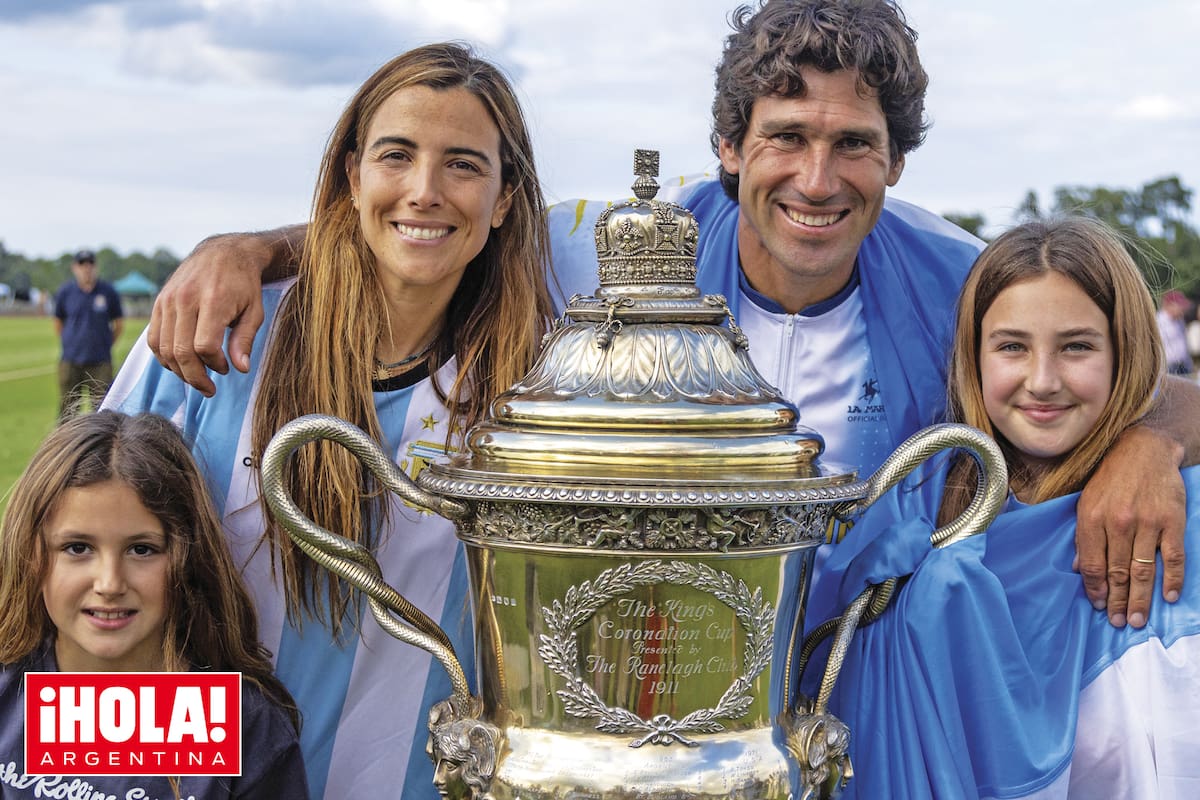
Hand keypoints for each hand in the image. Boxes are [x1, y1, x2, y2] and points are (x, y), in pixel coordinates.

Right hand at [149, 233, 268, 395]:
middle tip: (209, 388)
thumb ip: (245, 340)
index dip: (215, 365)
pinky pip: (154, 338)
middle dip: (195, 377)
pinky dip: (164, 357)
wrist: (222, 253)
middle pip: (181, 352)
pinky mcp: (159, 302)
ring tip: (196, 378)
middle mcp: (185, 299)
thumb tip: (240, 369)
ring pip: (164, 349)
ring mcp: (168, 300)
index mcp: (212, 300)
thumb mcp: (255, 311)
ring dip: (178, 371)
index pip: (204, 346)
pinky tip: (180, 363)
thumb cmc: (244, 285)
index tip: (226, 368)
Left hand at [1075, 425, 1185, 627]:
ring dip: (1139, 598)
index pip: (1092, 564)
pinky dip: (1172, 579)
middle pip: (1117, 572)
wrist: (1143, 449)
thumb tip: (1078, 568)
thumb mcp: (1086, 502)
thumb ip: (1083, 536)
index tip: (1098, 606)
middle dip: (1116, 601)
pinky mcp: (1172, 520)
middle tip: (1118, 622)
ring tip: (1136, 619)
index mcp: (1092, 518)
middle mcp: (1118, 522)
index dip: (1095, 589)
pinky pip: (1172, 557)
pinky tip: (1169, 597)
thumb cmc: (1110, 478)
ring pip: (1142, 570)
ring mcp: (1147, 522)